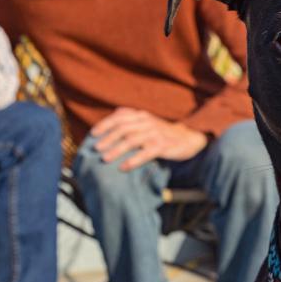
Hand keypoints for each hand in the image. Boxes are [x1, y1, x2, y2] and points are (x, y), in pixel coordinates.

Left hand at [91, 108, 208, 170]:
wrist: (187, 138)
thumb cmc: (162, 131)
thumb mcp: (148, 120)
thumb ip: (132, 117)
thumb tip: (114, 114)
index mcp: (141, 115)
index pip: (119, 117)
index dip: (105, 124)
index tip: (93, 134)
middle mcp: (147, 122)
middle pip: (123, 129)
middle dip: (108, 139)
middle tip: (96, 149)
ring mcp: (155, 134)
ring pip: (132, 140)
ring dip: (117, 150)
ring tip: (105, 159)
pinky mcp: (162, 146)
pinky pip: (145, 153)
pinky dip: (133, 160)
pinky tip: (123, 167)